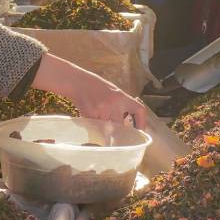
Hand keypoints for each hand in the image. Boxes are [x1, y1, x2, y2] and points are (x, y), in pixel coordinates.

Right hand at [32, 53, 146, 128]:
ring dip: (103, 131)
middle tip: (116, 138)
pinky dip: (93, 129)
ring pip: (107, 129)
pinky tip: (90, 121)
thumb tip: (125, 126)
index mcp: (122, 97)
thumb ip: (120, 107)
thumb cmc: (96, 88)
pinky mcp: (91, 114)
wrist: (78, 82)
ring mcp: (102, 109)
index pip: (139, 110)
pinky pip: (95, 128)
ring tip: (99, 125)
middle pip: (121, 125)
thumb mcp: (113, 93)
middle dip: (118, 133)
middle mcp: (115, 102)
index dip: (142, 122)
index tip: (140, 131)